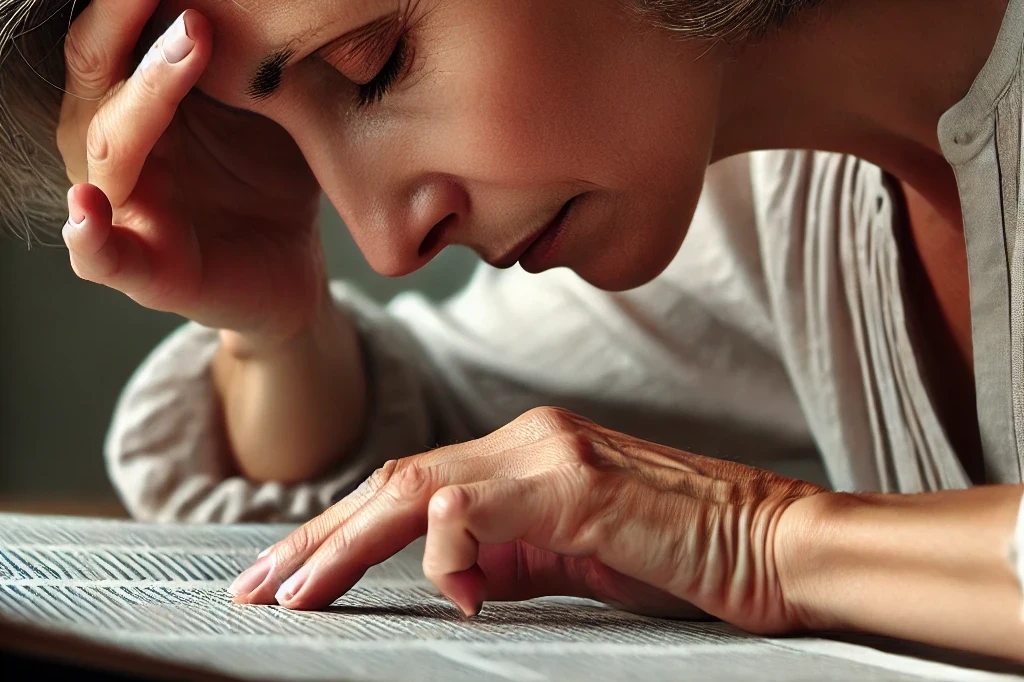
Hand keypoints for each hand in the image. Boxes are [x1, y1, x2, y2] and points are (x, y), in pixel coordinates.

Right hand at [57, 2, 325, 345]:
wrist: (293, 269)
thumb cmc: (272, 183)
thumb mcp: (273, 112)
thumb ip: (258, 62)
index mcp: (143, 103)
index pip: (118, 36)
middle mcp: (118, 148)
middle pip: (101, 73)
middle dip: (133, 19)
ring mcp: (126, 208)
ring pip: (111, 146)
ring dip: (145, 95)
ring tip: (189, 46)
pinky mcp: (145, 271)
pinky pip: (100, 255)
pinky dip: (88, 234)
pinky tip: (86, 206)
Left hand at [230, 407, 825, 633]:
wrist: (774, 543)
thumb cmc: (680, 555)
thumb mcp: (572, 559)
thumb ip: (509, 556)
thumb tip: (449, 578)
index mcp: (523, 453)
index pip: (410, 483)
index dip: (340, 529)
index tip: (292, 574)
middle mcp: (527, 438)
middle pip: (394, 478)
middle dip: (318, 535)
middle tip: (260, 585)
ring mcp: (551, 453)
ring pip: (417, 486)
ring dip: (347, 542)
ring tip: (297, 592)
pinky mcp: (579, 482)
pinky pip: (478, 507)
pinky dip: (448, 553)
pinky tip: (454, 595)